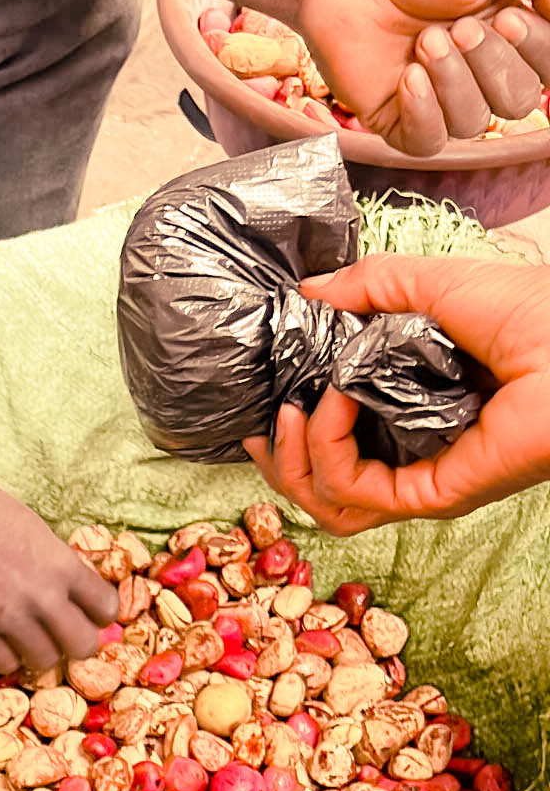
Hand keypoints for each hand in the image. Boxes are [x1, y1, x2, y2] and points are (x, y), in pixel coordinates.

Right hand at [0, 471, 118, 669]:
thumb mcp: (35, 529)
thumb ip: (56, 563)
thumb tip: (68, 591)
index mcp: (62, 564)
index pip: (105, 608)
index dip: (99, 617)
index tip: (87, 616)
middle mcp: (42, 595)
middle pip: (82, 646)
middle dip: (75, 645)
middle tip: (60, 638)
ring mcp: (8, 615)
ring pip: (44, 661)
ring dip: (38, 653)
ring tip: (26, 641)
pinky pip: (3, 663)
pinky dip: (5, 657)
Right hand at [244, 254, 549, 530]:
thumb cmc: (532, 311)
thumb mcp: (433, 283)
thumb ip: (370, 286)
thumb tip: (310, 290)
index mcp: (415, 414)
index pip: (337, 450)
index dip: (295, 433)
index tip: (273, 397)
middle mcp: (416, 456)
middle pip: (323, 493)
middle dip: (282, 461)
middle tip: (268, 421)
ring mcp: (423, 479)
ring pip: (331, 507)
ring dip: (294, 465)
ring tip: (292, 414)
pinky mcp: (432, 494)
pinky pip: (354, 492)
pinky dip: (326, 447)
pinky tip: (330, 402)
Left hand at [298, 0, 549, 152]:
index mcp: (507, 30)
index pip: (546, 66)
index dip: (534, 50)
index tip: (503, 16)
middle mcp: (477, 68)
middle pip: (518, 100)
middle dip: (491, 64)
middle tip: (457, 27)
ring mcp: (437, 96)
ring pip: (474, 122)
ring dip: (453, 80)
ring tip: (423, 42)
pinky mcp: (397, 117)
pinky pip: (430, 143)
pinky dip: (424, 112)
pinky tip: (407, 77)